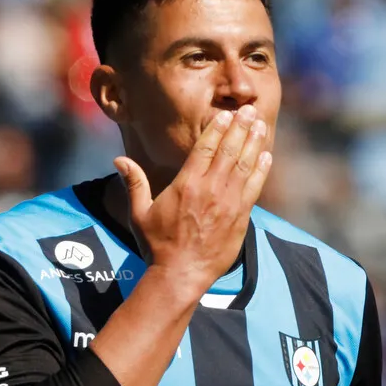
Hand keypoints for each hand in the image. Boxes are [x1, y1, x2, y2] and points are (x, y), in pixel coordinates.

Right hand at [116, 104, 271, 294]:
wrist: (180, 275)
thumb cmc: (156, 245)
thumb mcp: (139, 213)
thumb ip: (135, 183)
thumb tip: (119, 159)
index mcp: (186, 184)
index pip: (205, 148)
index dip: (218, 128)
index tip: (227, 114)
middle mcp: (210, 189)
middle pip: (229, 150)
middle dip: (240, 128)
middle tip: (249, 110)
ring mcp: (228, 203)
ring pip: (245, 165)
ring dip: (253, 142)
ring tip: (260, 125)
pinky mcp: (240, 218)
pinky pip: (254, 188)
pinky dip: (261, 170)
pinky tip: (266, 156)